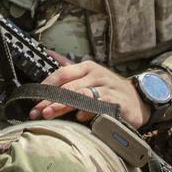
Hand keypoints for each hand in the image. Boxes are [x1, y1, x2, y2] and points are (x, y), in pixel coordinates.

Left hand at [29, 51, 150, 128]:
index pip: (62, 73)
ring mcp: (108, 87)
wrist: (138, 99)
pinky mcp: (118, 102)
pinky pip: (101, 105)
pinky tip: (79, 117)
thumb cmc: (108, 88)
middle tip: (37, 111)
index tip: (32, 99)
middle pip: (69, 86)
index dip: (46, 86)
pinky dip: (89, 111)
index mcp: (87, 67)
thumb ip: (68, 67)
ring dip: (64, 105)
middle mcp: (96, 75)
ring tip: (50, 113)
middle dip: (50, 99)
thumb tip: (48, 53)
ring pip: (82, 95)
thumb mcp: (89, 74)